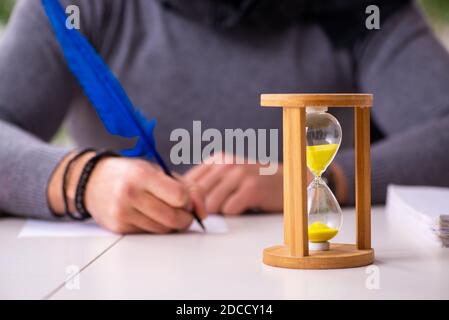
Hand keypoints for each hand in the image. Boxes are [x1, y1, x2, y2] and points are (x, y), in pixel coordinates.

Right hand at [48, 152, 206, 233]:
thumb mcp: (158, 171)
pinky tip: (150, 216)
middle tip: (184, 213)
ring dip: (172, 225)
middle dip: (185, 218)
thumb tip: (203, 212)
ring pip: (162, 230)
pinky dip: (156, 228)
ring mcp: (122, 212)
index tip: (186, 199)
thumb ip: (187, 187)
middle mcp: (130, 194)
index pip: (179, 197)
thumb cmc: (131, 174)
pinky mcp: (118, 227)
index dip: (189, 201)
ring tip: (166, 212)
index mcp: (142, 174)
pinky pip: (148, 234)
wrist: (93, 181)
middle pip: (173, 218)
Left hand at [184, 152, 296, 214]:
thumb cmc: (253, 183)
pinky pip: (230, 209)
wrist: (287, 181)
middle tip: (205, 218)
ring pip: (212, 203)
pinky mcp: (252, 187)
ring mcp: (240, 173)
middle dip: (198, 209)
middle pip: (197, 193)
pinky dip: (232, 214)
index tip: (189, 210)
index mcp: (217, 159)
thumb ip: (208, 182)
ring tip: (227, 211)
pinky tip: (241, 208)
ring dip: (216, 213)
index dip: (185, 199)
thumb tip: (181, 200)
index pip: (188, 181)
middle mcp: (227, 163)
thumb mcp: (229, 175)